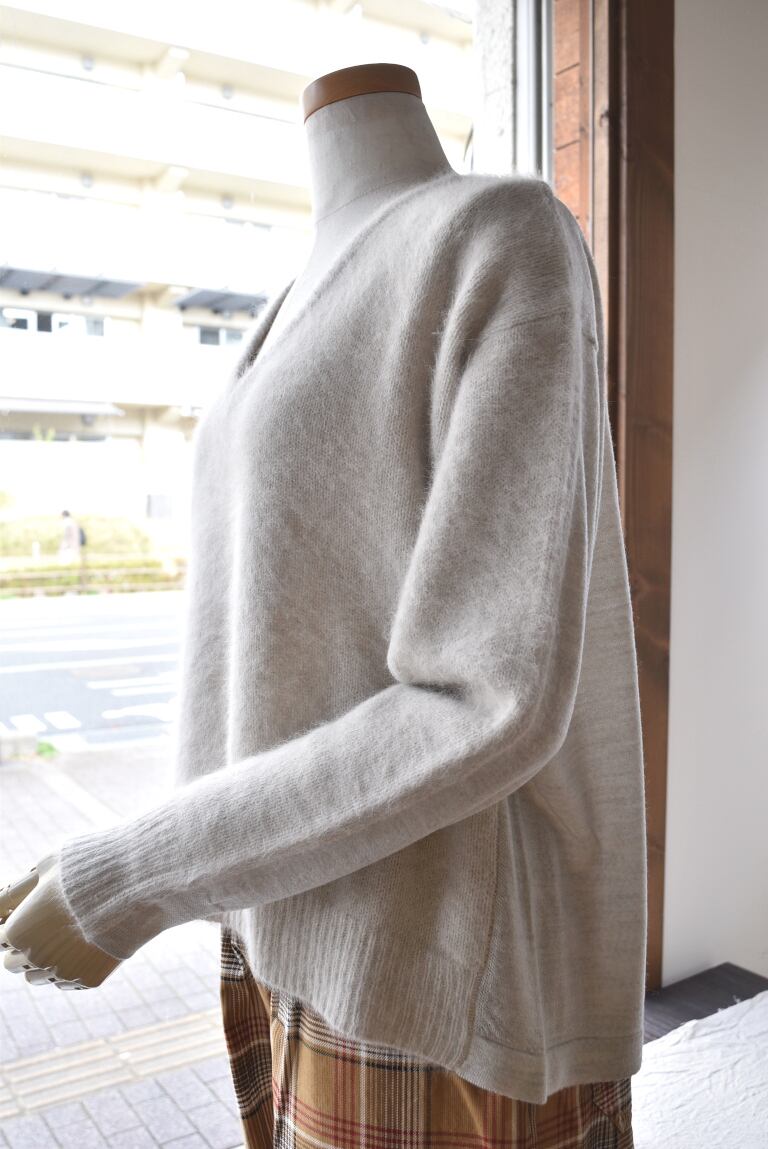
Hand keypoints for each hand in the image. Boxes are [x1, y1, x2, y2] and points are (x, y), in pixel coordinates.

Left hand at [0, 853, 122, 988]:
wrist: (139, 884)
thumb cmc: (88, 868)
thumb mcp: (46, 866)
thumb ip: (18, 890)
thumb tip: (3, 902)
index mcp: (18, 931)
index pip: (0, 937)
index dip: (10, 922)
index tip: (24, 913)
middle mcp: (35, 959)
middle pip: (13, 963)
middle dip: (23, 945)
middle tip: (44, 924)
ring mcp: (64, 972)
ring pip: (37, 977)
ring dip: (44, 960)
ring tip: (66, 934)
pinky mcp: (89, 980)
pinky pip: (69, 980)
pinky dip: (72, 965)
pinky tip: (88, 942)